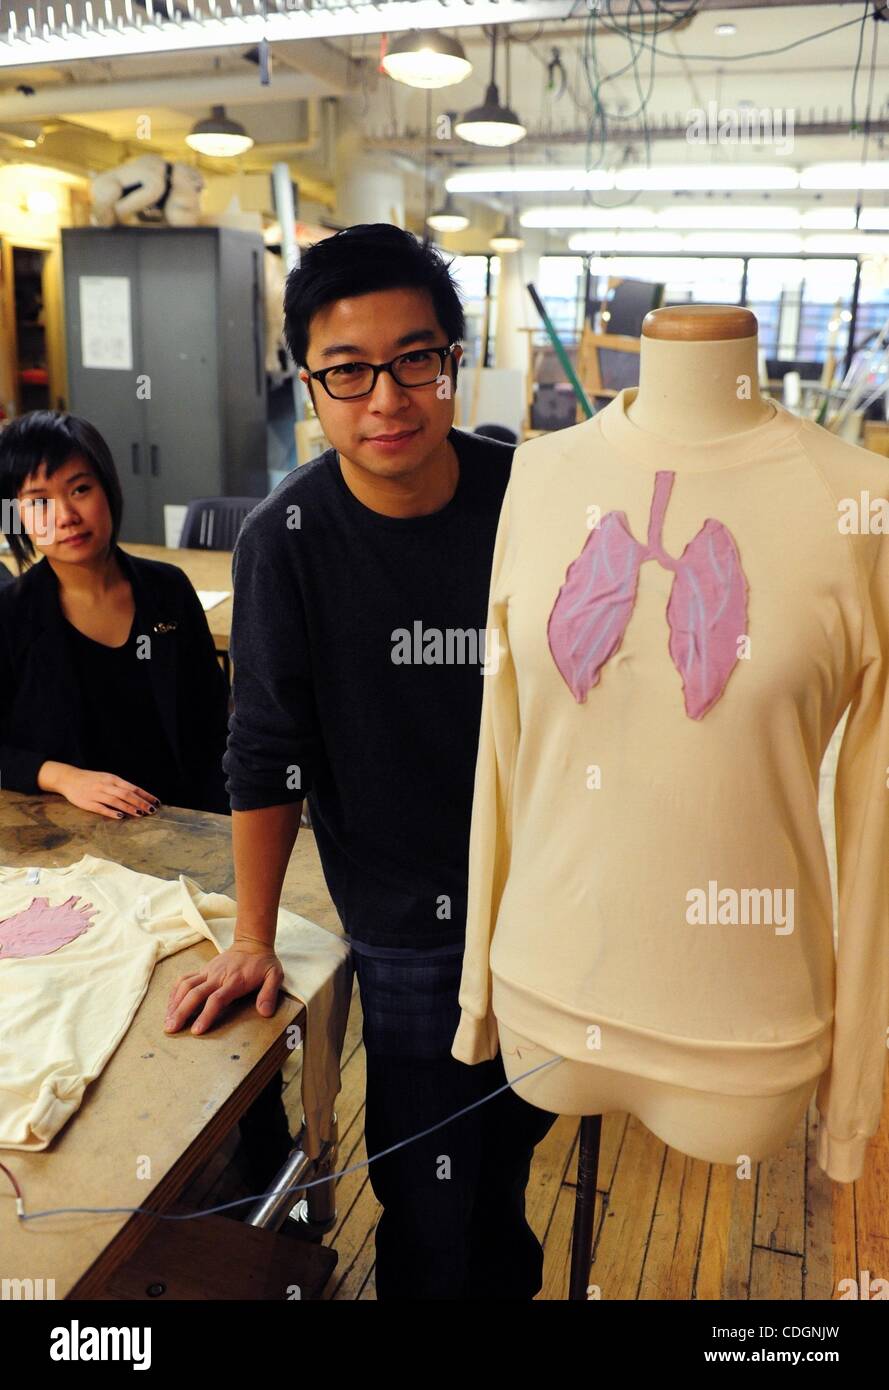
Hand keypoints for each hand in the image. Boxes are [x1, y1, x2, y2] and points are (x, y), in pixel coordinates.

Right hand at [51, 765, 160, 818]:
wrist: (69, 779)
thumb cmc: (91, 780)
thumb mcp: (107, 778)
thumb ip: (120, 786)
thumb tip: (138, 795)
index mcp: (112, 779)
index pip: (133, 787)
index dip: (145, 795)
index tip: (156, 802)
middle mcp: (106, 785)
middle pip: (126, 794)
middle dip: (141, 802)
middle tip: (152, 810)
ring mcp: (96, 794)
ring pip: (116, 801)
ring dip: (129, 808)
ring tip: (140, 814)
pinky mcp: (87, 803)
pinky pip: (101, 808)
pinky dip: (111, 812)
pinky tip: (121, 817)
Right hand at [164, 938, 283, 1035]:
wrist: (252, 943)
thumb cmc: (263, 963)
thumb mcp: (275, 976)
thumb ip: (269, 993)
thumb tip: (265, 1012)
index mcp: (234, 981)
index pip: (216, 999)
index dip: (206, 1015)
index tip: (196, 1030)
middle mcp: (217, 976)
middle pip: (195, 994)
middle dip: (182, 1012)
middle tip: (171, 1029)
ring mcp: (208, 972)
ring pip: (185, 986)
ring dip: (174, 1003)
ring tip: (167, 1021)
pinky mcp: (203, 970)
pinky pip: (184, 979)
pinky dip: (175, 992)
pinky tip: (170, 1006)